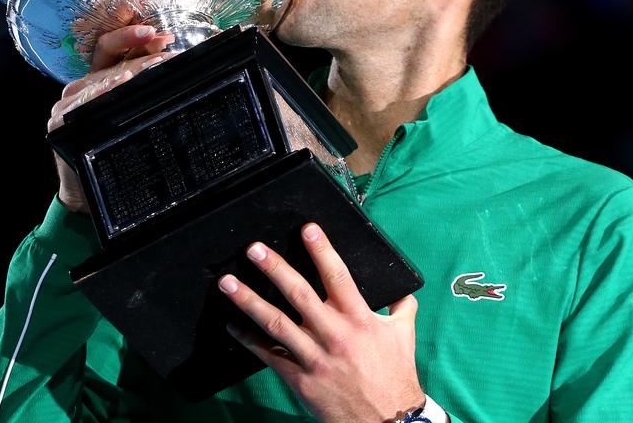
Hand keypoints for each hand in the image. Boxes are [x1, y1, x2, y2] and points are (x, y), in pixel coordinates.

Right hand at [46, 22, 175, 214]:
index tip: (159, 33)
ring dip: (130, 70)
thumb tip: (170, 60)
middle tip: (170, 56)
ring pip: (101, 78)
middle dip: (144, 56)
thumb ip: (142, 90)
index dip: (131, 36)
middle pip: (111, 61)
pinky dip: (101, 91)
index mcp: (97, 80)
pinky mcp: (60, 121)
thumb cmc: (113, 152)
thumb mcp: (131, 116)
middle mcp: (80, 86)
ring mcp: (67, 103)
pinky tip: (119, 83)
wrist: (87, 192)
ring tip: (156, 66)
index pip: (111, 47)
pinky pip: (82, 102)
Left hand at [218, 223, 424, 422]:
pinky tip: (232, 326)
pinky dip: (249, 340)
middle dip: (274, 269)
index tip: (307, 230)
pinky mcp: (301, 379)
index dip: (322, 250)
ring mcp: (315, 357)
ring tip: (228, 284)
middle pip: (299, 294)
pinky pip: (269, 356)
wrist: (388, 420)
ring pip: (276, 323)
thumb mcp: (405, 335)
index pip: (338, 276)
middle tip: (253, 250)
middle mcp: (335, 334)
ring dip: (248, 301)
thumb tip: (400, 289)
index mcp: (360, 319)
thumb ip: (401, 307)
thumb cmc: (396, 376)